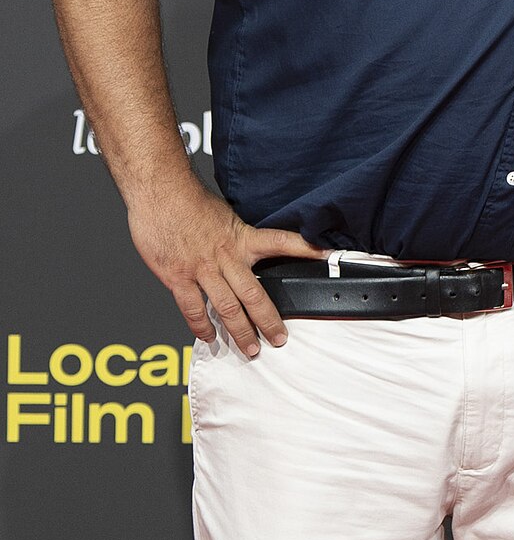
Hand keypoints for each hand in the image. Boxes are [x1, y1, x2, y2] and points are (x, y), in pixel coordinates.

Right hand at [128, 175, 324, 356]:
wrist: (160, 190)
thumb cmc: (189, 201)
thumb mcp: (225, 215)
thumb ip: (236, 238)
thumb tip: (247, 251)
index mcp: (241, 238)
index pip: (282, 242)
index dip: (306, 249)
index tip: (327, 256)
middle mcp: (225, 255)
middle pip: (254, 294)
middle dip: (268, 320)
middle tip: (279, 339)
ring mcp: (201, 268)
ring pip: (226, 307)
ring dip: (239, 331)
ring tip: (249, 349)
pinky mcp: (177, 275)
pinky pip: (192, 307)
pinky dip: (201, 325)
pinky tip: (209, 336)